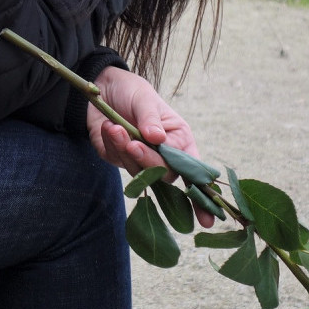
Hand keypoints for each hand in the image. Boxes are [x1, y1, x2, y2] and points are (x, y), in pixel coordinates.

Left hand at [86, 66, 215, 227]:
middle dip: (148, 161)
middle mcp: (164, 154)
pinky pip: (117, 161)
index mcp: (180, 140)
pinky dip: (112, 144)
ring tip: (115, 127)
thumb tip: (156, 137)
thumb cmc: (132, 92)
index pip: (194, 172)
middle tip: (133, 143)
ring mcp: (140, 160)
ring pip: (138, 171)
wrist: (101, 88)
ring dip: (125, 149)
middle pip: (163, 174)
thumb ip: (150, 117)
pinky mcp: (119, 159)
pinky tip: (109, 127)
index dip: (201, 197)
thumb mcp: (144, 97)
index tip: (207, 220)